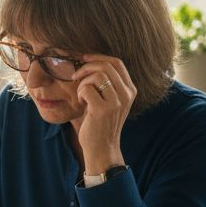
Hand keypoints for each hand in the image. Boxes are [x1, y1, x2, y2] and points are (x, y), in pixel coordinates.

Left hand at [72, 53, 135, 172]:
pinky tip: (81, 104)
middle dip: (86, 67)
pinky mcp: (103, 109)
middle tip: (76, 76)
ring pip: (96, 75)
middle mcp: (127, 94)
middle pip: (106, 65)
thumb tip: (89, 60)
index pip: (117, 62)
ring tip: (81, 96)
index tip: (83, 59)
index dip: (98, 57)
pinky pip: (86, 89)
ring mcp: (116, 102)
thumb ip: (106, 83)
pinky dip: (79, 94)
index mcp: (130, 90)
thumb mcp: (109, 100)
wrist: (102, 149)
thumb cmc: (100, 123)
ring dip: (83, 83)